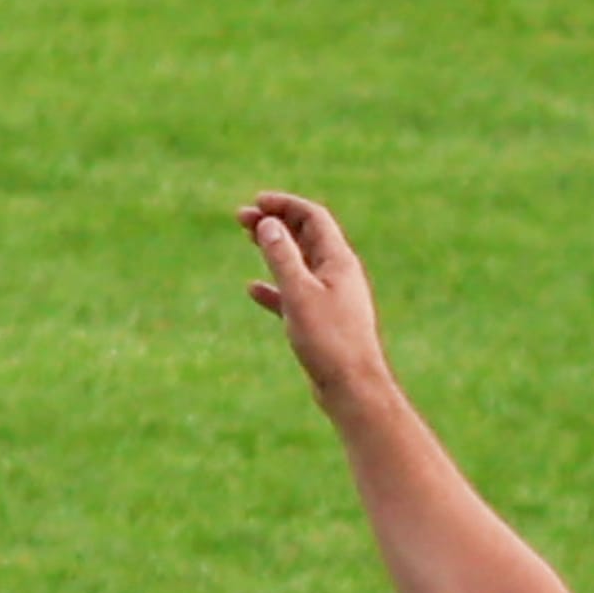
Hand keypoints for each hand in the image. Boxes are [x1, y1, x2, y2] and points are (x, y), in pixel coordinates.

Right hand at [238, 190, 391, 409]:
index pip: (312, 217)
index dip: (284, 205)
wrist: (352, 389)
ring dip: (274, 249)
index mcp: (338, 261)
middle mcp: (338, 275)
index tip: (256, 202)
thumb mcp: (299, 293)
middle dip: (275, 223)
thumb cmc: (329, 342)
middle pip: (305, 236)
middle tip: (241, 218)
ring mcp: (331, 298)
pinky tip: (254, 289)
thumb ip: (282, 256)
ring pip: (299, 264)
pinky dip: (275, 288)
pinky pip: (296, 295)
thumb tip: (268, 223)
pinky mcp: (322, 322)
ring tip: (248, 239)